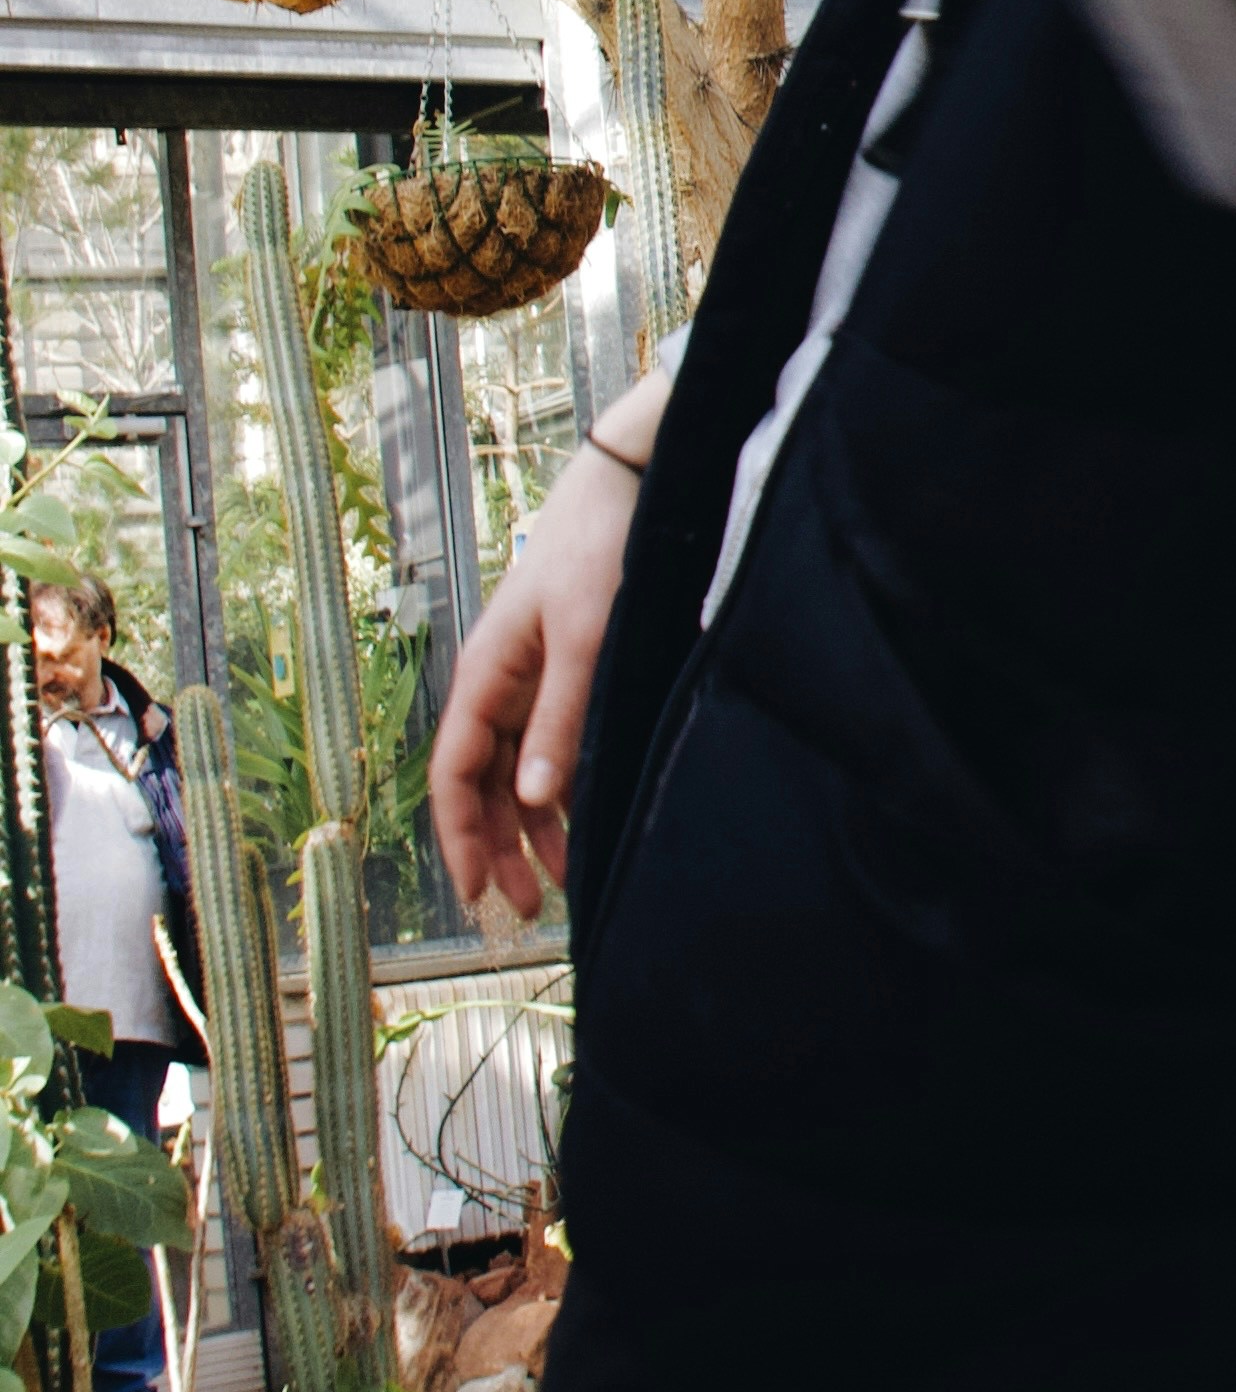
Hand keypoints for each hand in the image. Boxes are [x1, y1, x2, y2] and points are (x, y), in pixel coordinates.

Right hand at [430, 368, 668, 923]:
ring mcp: (530, 680)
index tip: (477, 891)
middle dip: (497, 846)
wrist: (625, 485)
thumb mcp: (582, 639)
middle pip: (481, 783)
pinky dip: (558, 789)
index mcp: (485, 676)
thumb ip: (558, 717)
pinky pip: (548, 746)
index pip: (453, 774)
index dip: (459, 837)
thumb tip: (529, 799)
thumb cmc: (596, 551)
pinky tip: (579, 819)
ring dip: (530, 826)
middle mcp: (499, 684)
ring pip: (515, 771)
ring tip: (558, 878)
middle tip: (523, 906)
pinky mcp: (565, 672)